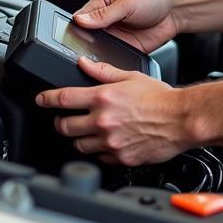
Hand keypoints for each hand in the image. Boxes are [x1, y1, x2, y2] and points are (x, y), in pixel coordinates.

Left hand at [35, 56, 192, 165]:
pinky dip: (98, 151)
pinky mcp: (119, 158)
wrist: (181, 120)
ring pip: (78, 145)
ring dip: (78, 137)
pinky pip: (98, 157)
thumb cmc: (161, 98)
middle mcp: (102, 121)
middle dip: (60, 121)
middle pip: (64, 126)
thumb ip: (104, 71)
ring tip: (86, 131)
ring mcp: (109, 142)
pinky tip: (106, 142)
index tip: (41, 99)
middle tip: (64, 118)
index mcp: (103, 98)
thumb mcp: (131, 76)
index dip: (46, 99)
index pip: (62, 99)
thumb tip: (84, 64)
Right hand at [72, 0, 179, 54]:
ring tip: (92, 60)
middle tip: (80, 52)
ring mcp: (114, 37)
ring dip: (95, 55)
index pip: (79, 19)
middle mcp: (104, 23)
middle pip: (85, 37)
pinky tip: (107, 64)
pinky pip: (112, 58)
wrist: (174, 12)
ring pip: (96, 50)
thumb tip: (80, 19)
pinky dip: (109, 63)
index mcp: (100, 6)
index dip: (73, 29)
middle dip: (82, 45)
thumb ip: (103, 14)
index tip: (70, 38)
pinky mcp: (124, 49)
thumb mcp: (125, 4)